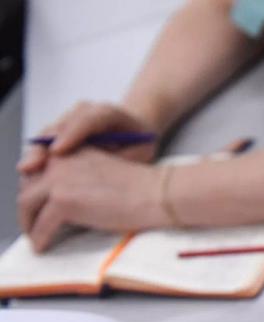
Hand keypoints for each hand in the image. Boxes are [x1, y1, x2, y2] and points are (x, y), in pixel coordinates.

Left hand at [17, 149, 167, 251]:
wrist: (158, 194)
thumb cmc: (143, 188)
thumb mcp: (105, 172)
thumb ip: (82, 177)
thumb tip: (67, 202)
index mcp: (73, 151)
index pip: (39, 170)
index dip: (34, 190)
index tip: (36, 206)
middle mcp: (60, 160)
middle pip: (28, 185)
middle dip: (27, 208)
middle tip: (31, 224)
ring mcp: (59, 180)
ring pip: (27, 204)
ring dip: (28, 223)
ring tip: (35, 237)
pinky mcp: (63, 201)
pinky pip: (42, 225)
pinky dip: (40, 238)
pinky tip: (43, 246)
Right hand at [18, 102, 158, 174]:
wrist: (135, 129)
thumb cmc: (140, 141)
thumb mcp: (143, 149)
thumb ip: (124, 158)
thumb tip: (106, 175)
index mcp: (108, 113)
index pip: (88, 119)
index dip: (71, 134)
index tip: (58, 151)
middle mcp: (83, 112)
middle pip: (59, 127)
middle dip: (45, 146)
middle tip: (34, 164)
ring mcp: (69, 121)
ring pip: (47, 135)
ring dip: (36, 154)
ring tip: (28, 170)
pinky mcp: (60, 133)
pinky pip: (45, 144)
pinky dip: (38, 159)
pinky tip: (33, 175)